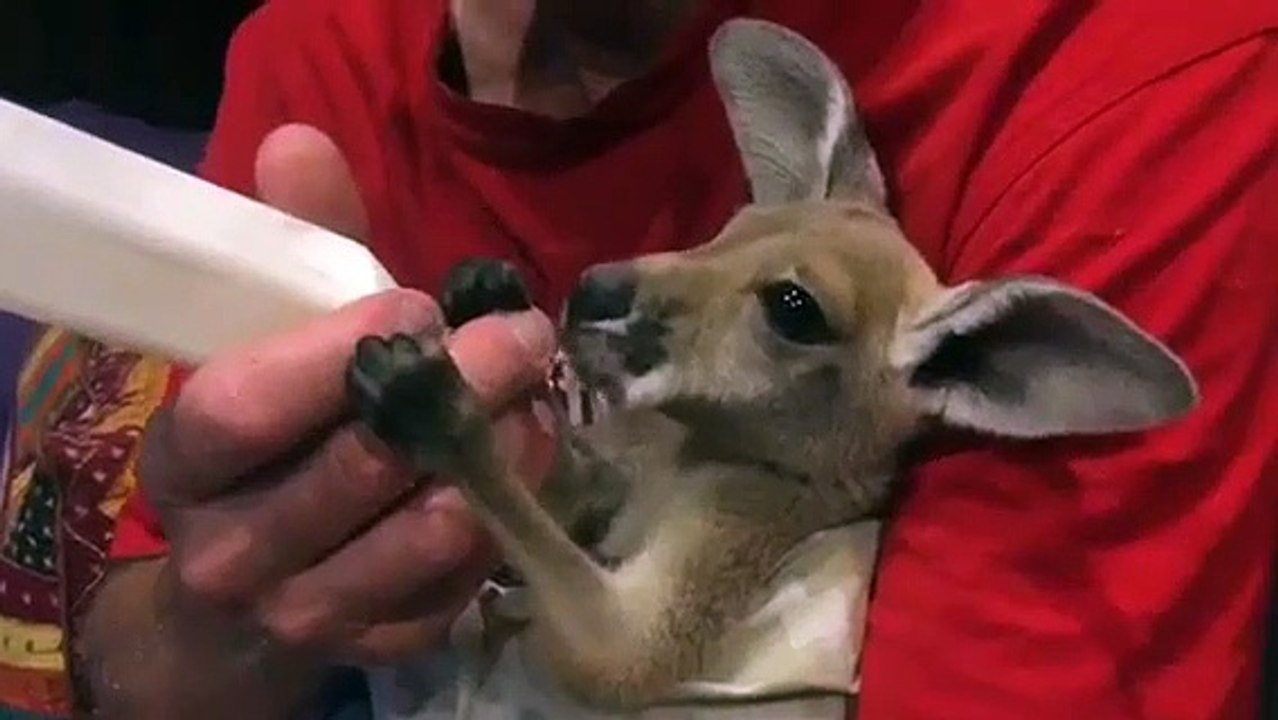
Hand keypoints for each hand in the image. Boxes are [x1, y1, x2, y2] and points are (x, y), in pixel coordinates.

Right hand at [139, 125, 557, 663]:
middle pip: (356, 470)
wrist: (252, 582)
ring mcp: (305, 610)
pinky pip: (456, 588)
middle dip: (455, 394)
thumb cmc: (276, 434)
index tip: (420, 304)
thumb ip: (296, 244)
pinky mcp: (377, 648)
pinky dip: (501, 522)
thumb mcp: (273, 336)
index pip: (245, 406)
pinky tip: (526, 465)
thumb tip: (299, 142)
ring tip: (539, 398)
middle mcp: (233, 548)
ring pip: (422, 538)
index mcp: (186, 459)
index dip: (338, 352)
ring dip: (497, 458)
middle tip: (524, 336)